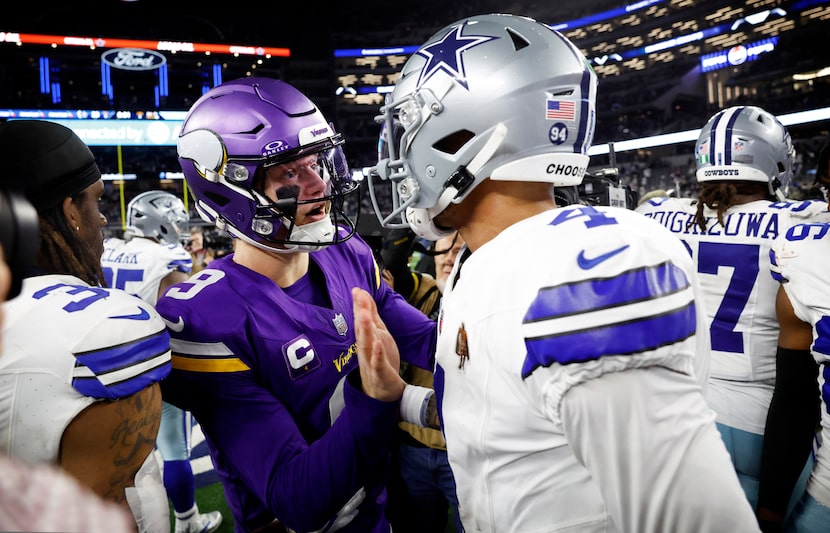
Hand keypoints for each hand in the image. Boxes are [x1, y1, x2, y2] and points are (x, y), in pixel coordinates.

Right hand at [352, 287, 404, 401]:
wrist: (383, 392)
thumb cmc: (379, 361)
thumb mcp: (377, 335)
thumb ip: (371, 316)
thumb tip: (363, 295)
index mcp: (367, 339)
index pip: (362, 319)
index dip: (359, 304)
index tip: (356, 289)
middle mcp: (366, 348)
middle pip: (361, 329)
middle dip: (360, 313)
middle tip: (358, 297)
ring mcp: (371, 362)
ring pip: (366, 344)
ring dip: (365, 330)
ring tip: (364, 315)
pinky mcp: (380, 374)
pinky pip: (378, 364)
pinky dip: (377, 355)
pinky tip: (378, 344)